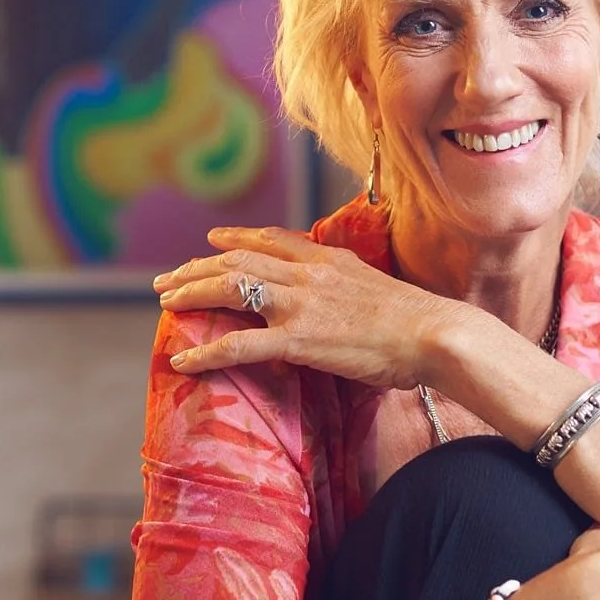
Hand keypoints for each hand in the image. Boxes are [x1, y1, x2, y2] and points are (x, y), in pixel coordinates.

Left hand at [154, 225, 463, 388]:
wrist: (434, 333)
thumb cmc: (416, 321)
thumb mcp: (375, 285)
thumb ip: (345, 282)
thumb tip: (335, 294)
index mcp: (327, 259)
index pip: (270, 240)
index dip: (235, 239)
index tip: (211, 240)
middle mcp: (307, 274)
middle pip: (237, 260)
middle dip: (196, 267)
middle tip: (167, 281)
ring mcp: (299, 304)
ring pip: (229, 289)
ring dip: (190, 295)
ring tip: (166, 306)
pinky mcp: (298, 339)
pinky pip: (237, 344)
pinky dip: (204, 351)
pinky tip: (183, 360)